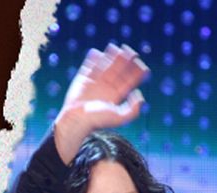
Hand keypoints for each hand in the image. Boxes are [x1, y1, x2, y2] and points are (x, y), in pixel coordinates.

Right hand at [54, 44, 148, 163]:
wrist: (76, 119)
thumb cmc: (96, 120)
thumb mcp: (119, 118)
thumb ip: (134, 110)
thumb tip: (139, 94)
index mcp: (115, 96)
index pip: (128, 81)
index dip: (135, 72)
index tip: (141, 63)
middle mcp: (106, 88)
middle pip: (118, 71)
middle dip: (124, 61)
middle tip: (130, 51)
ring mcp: (94, 83)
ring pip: (104, 67)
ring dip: (110, 57)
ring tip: (115, 47)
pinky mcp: (82, 81)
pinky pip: (88, 67)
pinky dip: (92, 59)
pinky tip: (96, 52)